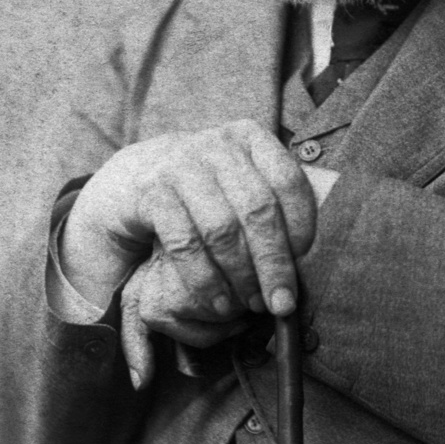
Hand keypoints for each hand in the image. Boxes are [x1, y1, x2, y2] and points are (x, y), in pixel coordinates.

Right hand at [61, 121, 326, 384]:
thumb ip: (273, 205)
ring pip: (222, 228)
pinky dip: (206, 279)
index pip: (288, 180)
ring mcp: (180, 165)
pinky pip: (185, 243)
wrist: (127, 181)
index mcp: (249, 137)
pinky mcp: (152, 193)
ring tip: (250, 306)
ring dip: (241, 275)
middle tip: (282, 303)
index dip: (303, 227)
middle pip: (258, 209)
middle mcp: (216, 144)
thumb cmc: (201, 191)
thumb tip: (317, 254)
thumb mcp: (237, 183)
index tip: (307, 265)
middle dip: (274, 263)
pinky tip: (219, 302)